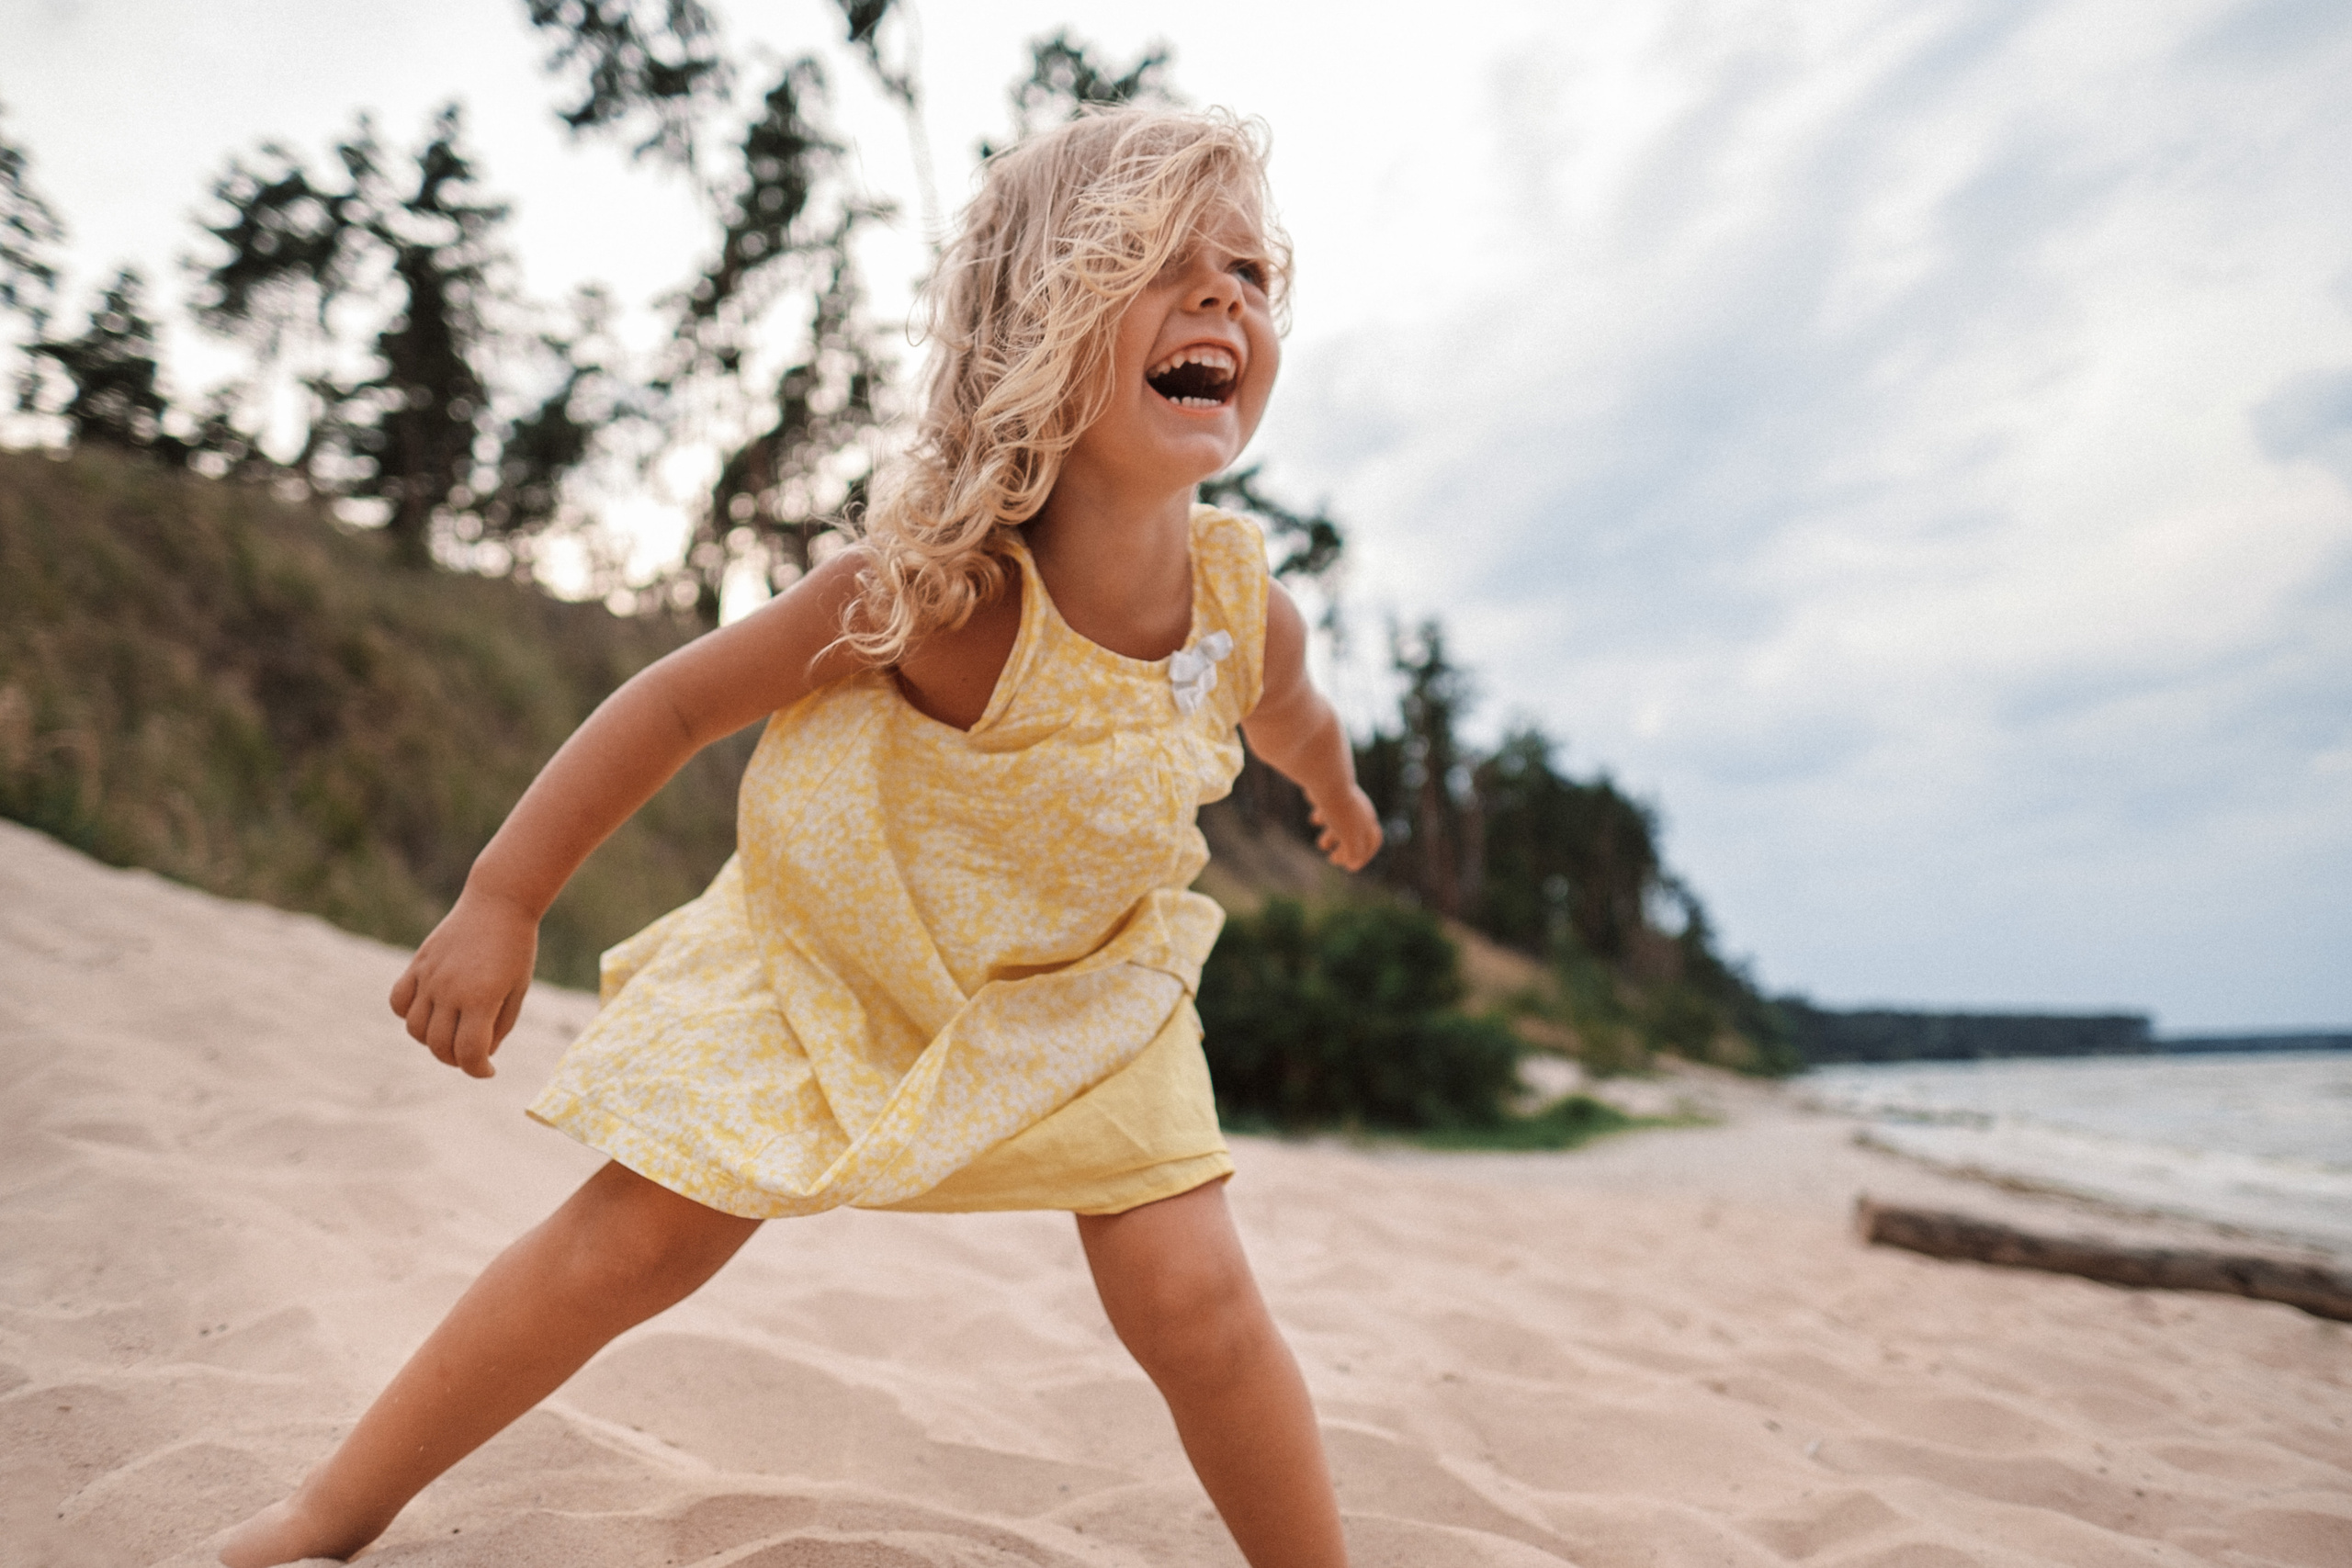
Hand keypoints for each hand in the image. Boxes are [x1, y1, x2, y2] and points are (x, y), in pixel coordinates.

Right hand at [386, 889, 538, 1077]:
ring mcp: (429, 976)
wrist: (499, 903)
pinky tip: (430, 1013)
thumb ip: (500, 1026)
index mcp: (481, 998)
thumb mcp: (518, 990)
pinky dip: (409, 1015)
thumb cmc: (516, 948)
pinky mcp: (418, 964)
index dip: (478, 1070)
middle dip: (456, 1059)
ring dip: (431, 1041)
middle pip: (438, 1045)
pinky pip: (399, 1001)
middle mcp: (450, 990)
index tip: (488, 1070)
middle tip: (473, 1054)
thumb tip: (481, 1055)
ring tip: (453, 1034)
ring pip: (415, 1029)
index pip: (468, 1052)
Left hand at [1309, 783, 1382, 871]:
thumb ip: (1354, 853)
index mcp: (1368, 819)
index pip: (1374, 840)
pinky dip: (1323, 817)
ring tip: (1321, 844)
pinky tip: (1314, 819)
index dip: (1365, 856)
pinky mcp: (1330, 791)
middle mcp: (1360, 809)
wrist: (1326, 778)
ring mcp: (1345, 800)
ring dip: (1333, 836)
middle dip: (1345, 850)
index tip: (1350, 867)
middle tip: (1333, 860)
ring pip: (1341, 821)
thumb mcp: (1349, 837)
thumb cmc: (1338, 811)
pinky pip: (1329, 807)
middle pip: (1357, 834)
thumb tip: (1353, 865)